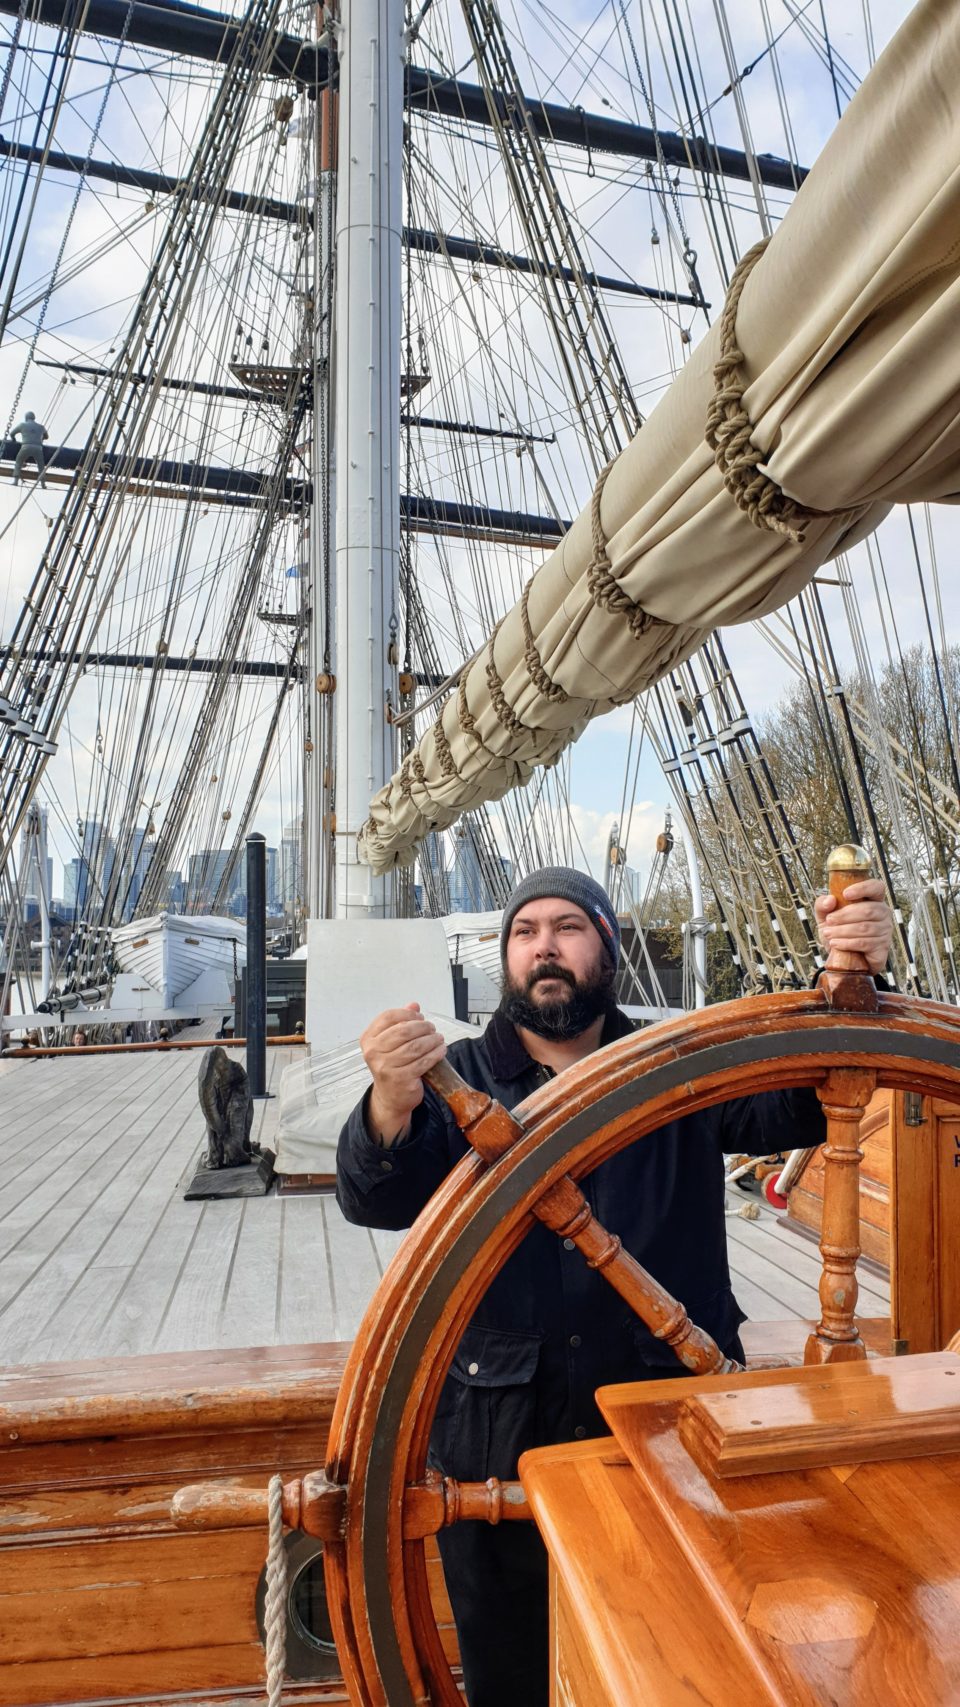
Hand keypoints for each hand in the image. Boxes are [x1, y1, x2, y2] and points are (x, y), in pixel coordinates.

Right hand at [361, 1003, 446, 1145]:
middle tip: (432, 1028)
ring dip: (431, 1040)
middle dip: (422, 1027)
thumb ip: (400, 1022)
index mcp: (368, 1039)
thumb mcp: (390, 1043)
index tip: (420, 1016)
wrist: (390, 1098)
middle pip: (403, 1031)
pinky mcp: (401, 1079)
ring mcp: (386, 1067)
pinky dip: (435, 1054)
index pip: (388, 1017)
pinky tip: (440, 1050)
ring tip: (439, 1038)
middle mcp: (373, 1052)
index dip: (407, 1013)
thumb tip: (414, 1004)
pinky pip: (423, 1062)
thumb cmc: (391, 1066)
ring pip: (415, 1046)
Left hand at [814, 878, 892, 973]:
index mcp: (873, 900)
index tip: (845, 894)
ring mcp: (885, 930)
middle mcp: (883, 913)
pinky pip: (865, 943)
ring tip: (828, 934)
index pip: (876, 887)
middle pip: (868, 910)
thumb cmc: (838, 931)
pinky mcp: (882, 947)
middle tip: (829, 921)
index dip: (863, 888)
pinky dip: (847, 943)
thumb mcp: (825, 917)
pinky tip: (835, 943)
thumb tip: (830, 900)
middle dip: (844, 915)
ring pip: (865, 928)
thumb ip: (822, 905)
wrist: (844, 958)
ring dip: (843, 931)